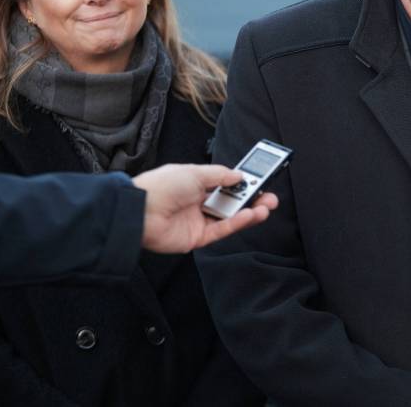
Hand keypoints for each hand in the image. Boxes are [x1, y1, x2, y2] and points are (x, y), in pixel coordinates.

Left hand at [135, 164, 278, 252]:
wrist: (140, 211)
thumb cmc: (161, 186)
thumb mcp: (195, 172)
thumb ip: (220, 174)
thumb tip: (239, 174)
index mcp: (196, 183)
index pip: (226, 183)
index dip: (243, 182)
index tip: (261, 180)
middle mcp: (198, 202)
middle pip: (231, 202)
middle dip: (252, 199)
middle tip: (270, 196)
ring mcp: (198, 220)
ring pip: (230, 217)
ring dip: (250, 211)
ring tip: (266, 206)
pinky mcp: (197, 237)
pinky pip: (222, 230)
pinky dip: (238, 222)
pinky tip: (251, 214)